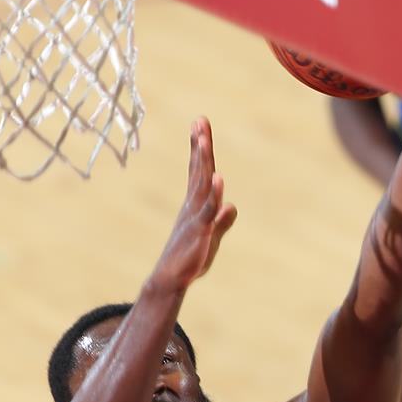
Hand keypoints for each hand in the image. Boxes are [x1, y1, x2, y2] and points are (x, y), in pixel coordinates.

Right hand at [150, 118, 239, 293]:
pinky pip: (208, 213)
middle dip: (201, 147)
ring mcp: (196, 219)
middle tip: (200, 121)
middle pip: (200, 172)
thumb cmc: (190, 258)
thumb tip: (231, 206)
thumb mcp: (212, 237)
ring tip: (204, 142)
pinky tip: (219, 180)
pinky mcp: (200, 234)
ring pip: (202, 187)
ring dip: (204, 164)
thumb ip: (222, 220)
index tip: (198, 122)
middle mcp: (194, 206)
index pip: (198, 170)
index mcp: (196, 204)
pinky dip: (214, 196)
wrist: (170, 280)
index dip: (199, 148)